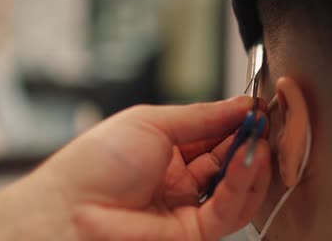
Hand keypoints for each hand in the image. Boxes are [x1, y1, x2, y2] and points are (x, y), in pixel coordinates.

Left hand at [0, 97, 270, 240]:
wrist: (67, 208)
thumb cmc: (97, 162)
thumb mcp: (152, 122)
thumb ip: (202, 116)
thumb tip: (241, 104)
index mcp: (170, 151)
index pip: (218, 136)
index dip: (239, 122)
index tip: (258, 108)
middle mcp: (184, 181)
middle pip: (233, 161)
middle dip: (251, 140)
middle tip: (264, 122)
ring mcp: (190, 207)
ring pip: (238, 188)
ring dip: (253, 162)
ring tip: (259, 139)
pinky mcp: (195, 233)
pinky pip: (229, 210)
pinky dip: (243, 183)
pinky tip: (248, 159)